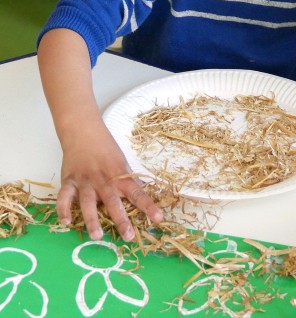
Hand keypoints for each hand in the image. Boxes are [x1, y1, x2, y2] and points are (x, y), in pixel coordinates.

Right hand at [58, 122, 162, 241]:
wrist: (84, 131)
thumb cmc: (106, 148)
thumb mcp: (122, 162)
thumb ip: (127, 180)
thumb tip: (141, 195)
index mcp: (120, 175)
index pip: (138, 193)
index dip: (148, 206)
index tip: (158, 219)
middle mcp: (104, 179)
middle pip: (113, 201)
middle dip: (121, 219)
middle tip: (127, 236)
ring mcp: (85, 181)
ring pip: (88, 202)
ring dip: (92, 219)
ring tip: (97, 235)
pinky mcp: (69, 180)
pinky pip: (65, 196)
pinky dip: (64, 209)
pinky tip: (66, 222)